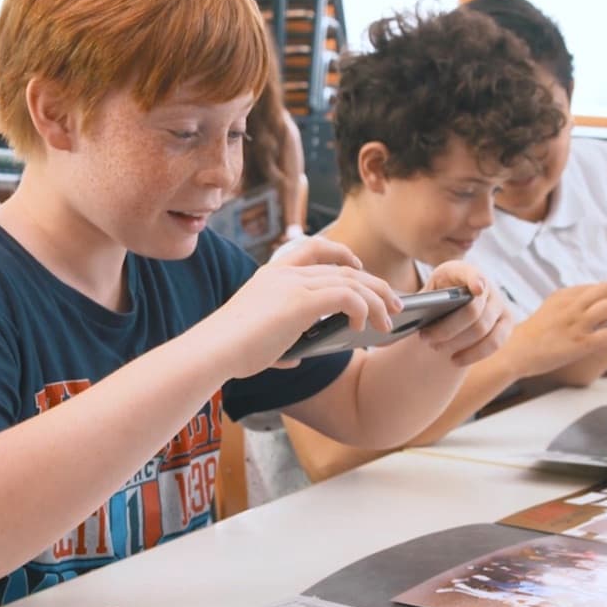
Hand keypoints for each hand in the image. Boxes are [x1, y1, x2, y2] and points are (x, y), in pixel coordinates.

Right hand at [201, 235, 401, 376]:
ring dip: (377, 299)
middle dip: (373, 284)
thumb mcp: (258, 339)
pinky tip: (363, 327)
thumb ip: (278, 344)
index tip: (357, 264)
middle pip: (343, 268)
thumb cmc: (229, 350)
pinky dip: (362, 309)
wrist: (212, 351)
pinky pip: (346, 297)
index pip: (313, 248)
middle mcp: (285, 273)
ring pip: (351, 281)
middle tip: (394, 302)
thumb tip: (292, 358)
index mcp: (271, 275)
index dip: (340, 252)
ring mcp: (293, 284)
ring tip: (390, 318)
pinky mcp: (300, 301)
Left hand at [415, 261, 511, 366]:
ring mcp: (499, 302)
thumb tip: (408, 313)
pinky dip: (473, 354)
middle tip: (426, 338)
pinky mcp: (507, 322)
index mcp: (462, 271)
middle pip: (473, 311)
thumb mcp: (425, 296)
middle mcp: (486, 284)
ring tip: (435, 347)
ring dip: (456, 342)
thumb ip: (422, 301)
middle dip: (447, 329)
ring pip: (482, 329)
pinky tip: (455, 360)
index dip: (476, 280)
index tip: (476, 289)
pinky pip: (495, 342)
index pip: (472, 273)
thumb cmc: (434, 301)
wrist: (449, 309)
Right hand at [496, 283, 606, 376]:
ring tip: (605, 326)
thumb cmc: (537, 332)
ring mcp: (576, 324)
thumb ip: (573, 299)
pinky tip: (602, 340)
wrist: (516, 352)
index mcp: (564, 295)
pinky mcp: (579, 344)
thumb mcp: (552, 306)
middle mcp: (571, 306)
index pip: (598, 285)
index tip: (604, 305)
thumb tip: (595, 296)